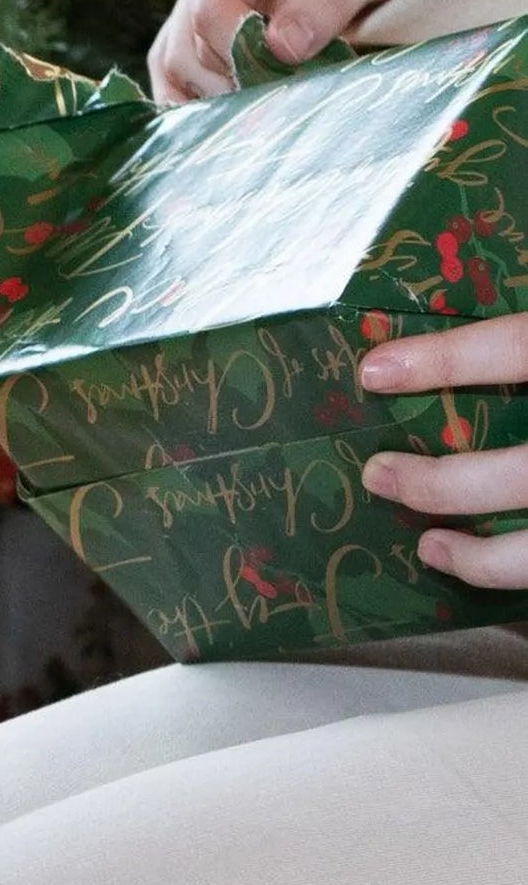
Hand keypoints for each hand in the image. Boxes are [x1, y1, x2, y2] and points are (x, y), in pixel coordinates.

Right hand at [148, 0, 422, 104]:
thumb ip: (326, 1)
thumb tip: (281, 51)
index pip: (212, 0)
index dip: (238, 50)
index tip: (282, 76)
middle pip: (186, 35)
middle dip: (230, 78)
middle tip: (283, 104)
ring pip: (175, 52)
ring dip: (212, 91)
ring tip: (265, 110)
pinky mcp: (206, 2)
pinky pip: (183, 54)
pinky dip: (200, 90)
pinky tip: (227, 116)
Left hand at [360, 317, 527, 585]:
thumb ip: (514, 337)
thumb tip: (442, 315)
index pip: (520, 348)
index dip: (450, 360)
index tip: (372, 372)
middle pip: (525, 473)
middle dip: (444, 482)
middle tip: (377, 474)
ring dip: (480, 555)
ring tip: (427, 544)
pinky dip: (503, 569)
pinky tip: (462, 558)